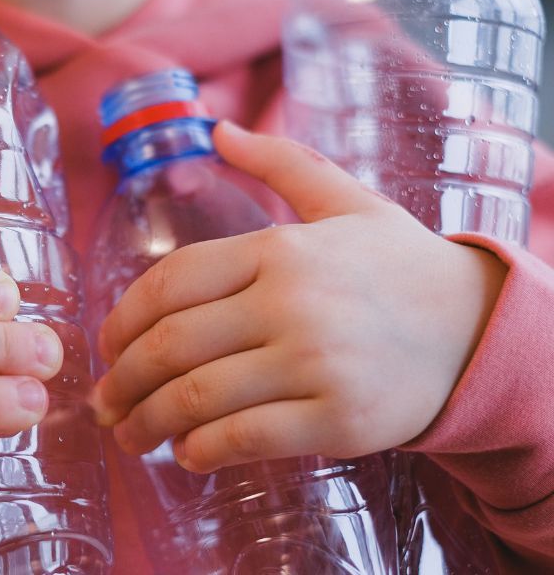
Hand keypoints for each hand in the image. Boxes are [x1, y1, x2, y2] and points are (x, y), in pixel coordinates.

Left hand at [90, 121, 505, 472]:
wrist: (480, 329)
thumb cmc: (399, 266)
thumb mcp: (345, 201)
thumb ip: (280, 162)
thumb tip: (217, 127)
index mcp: (279, 248)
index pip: (168, 284)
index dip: (120, 321)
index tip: (104, 349)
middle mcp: (290, 301)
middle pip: (170, 346)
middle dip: (121, 383)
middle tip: (102, 405)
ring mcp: (315, 362)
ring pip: (196, 398)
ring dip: (146, 424)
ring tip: (130, 437)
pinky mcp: (337, 418)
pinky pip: (244, 439)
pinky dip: (201, 451)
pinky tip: (188, 453)